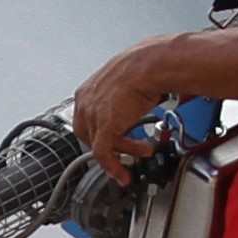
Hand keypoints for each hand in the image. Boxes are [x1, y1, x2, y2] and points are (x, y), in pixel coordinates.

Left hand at [71, 38, 190, 178]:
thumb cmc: (145, 67)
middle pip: (88, 136)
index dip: (98, 136)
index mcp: (88, 91)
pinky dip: (113, 166)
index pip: (85, 122)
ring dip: (123, 153)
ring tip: (142, 152)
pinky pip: (103, 154)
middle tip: (122, 155)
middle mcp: (86, 102)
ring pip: (100, 145)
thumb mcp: (126, 84)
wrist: (152, 65)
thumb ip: (122, 99)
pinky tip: (123, 173)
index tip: (111, 144)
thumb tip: (134, 105)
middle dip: (108, 147)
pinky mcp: (104, 126)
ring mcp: (93, 115)